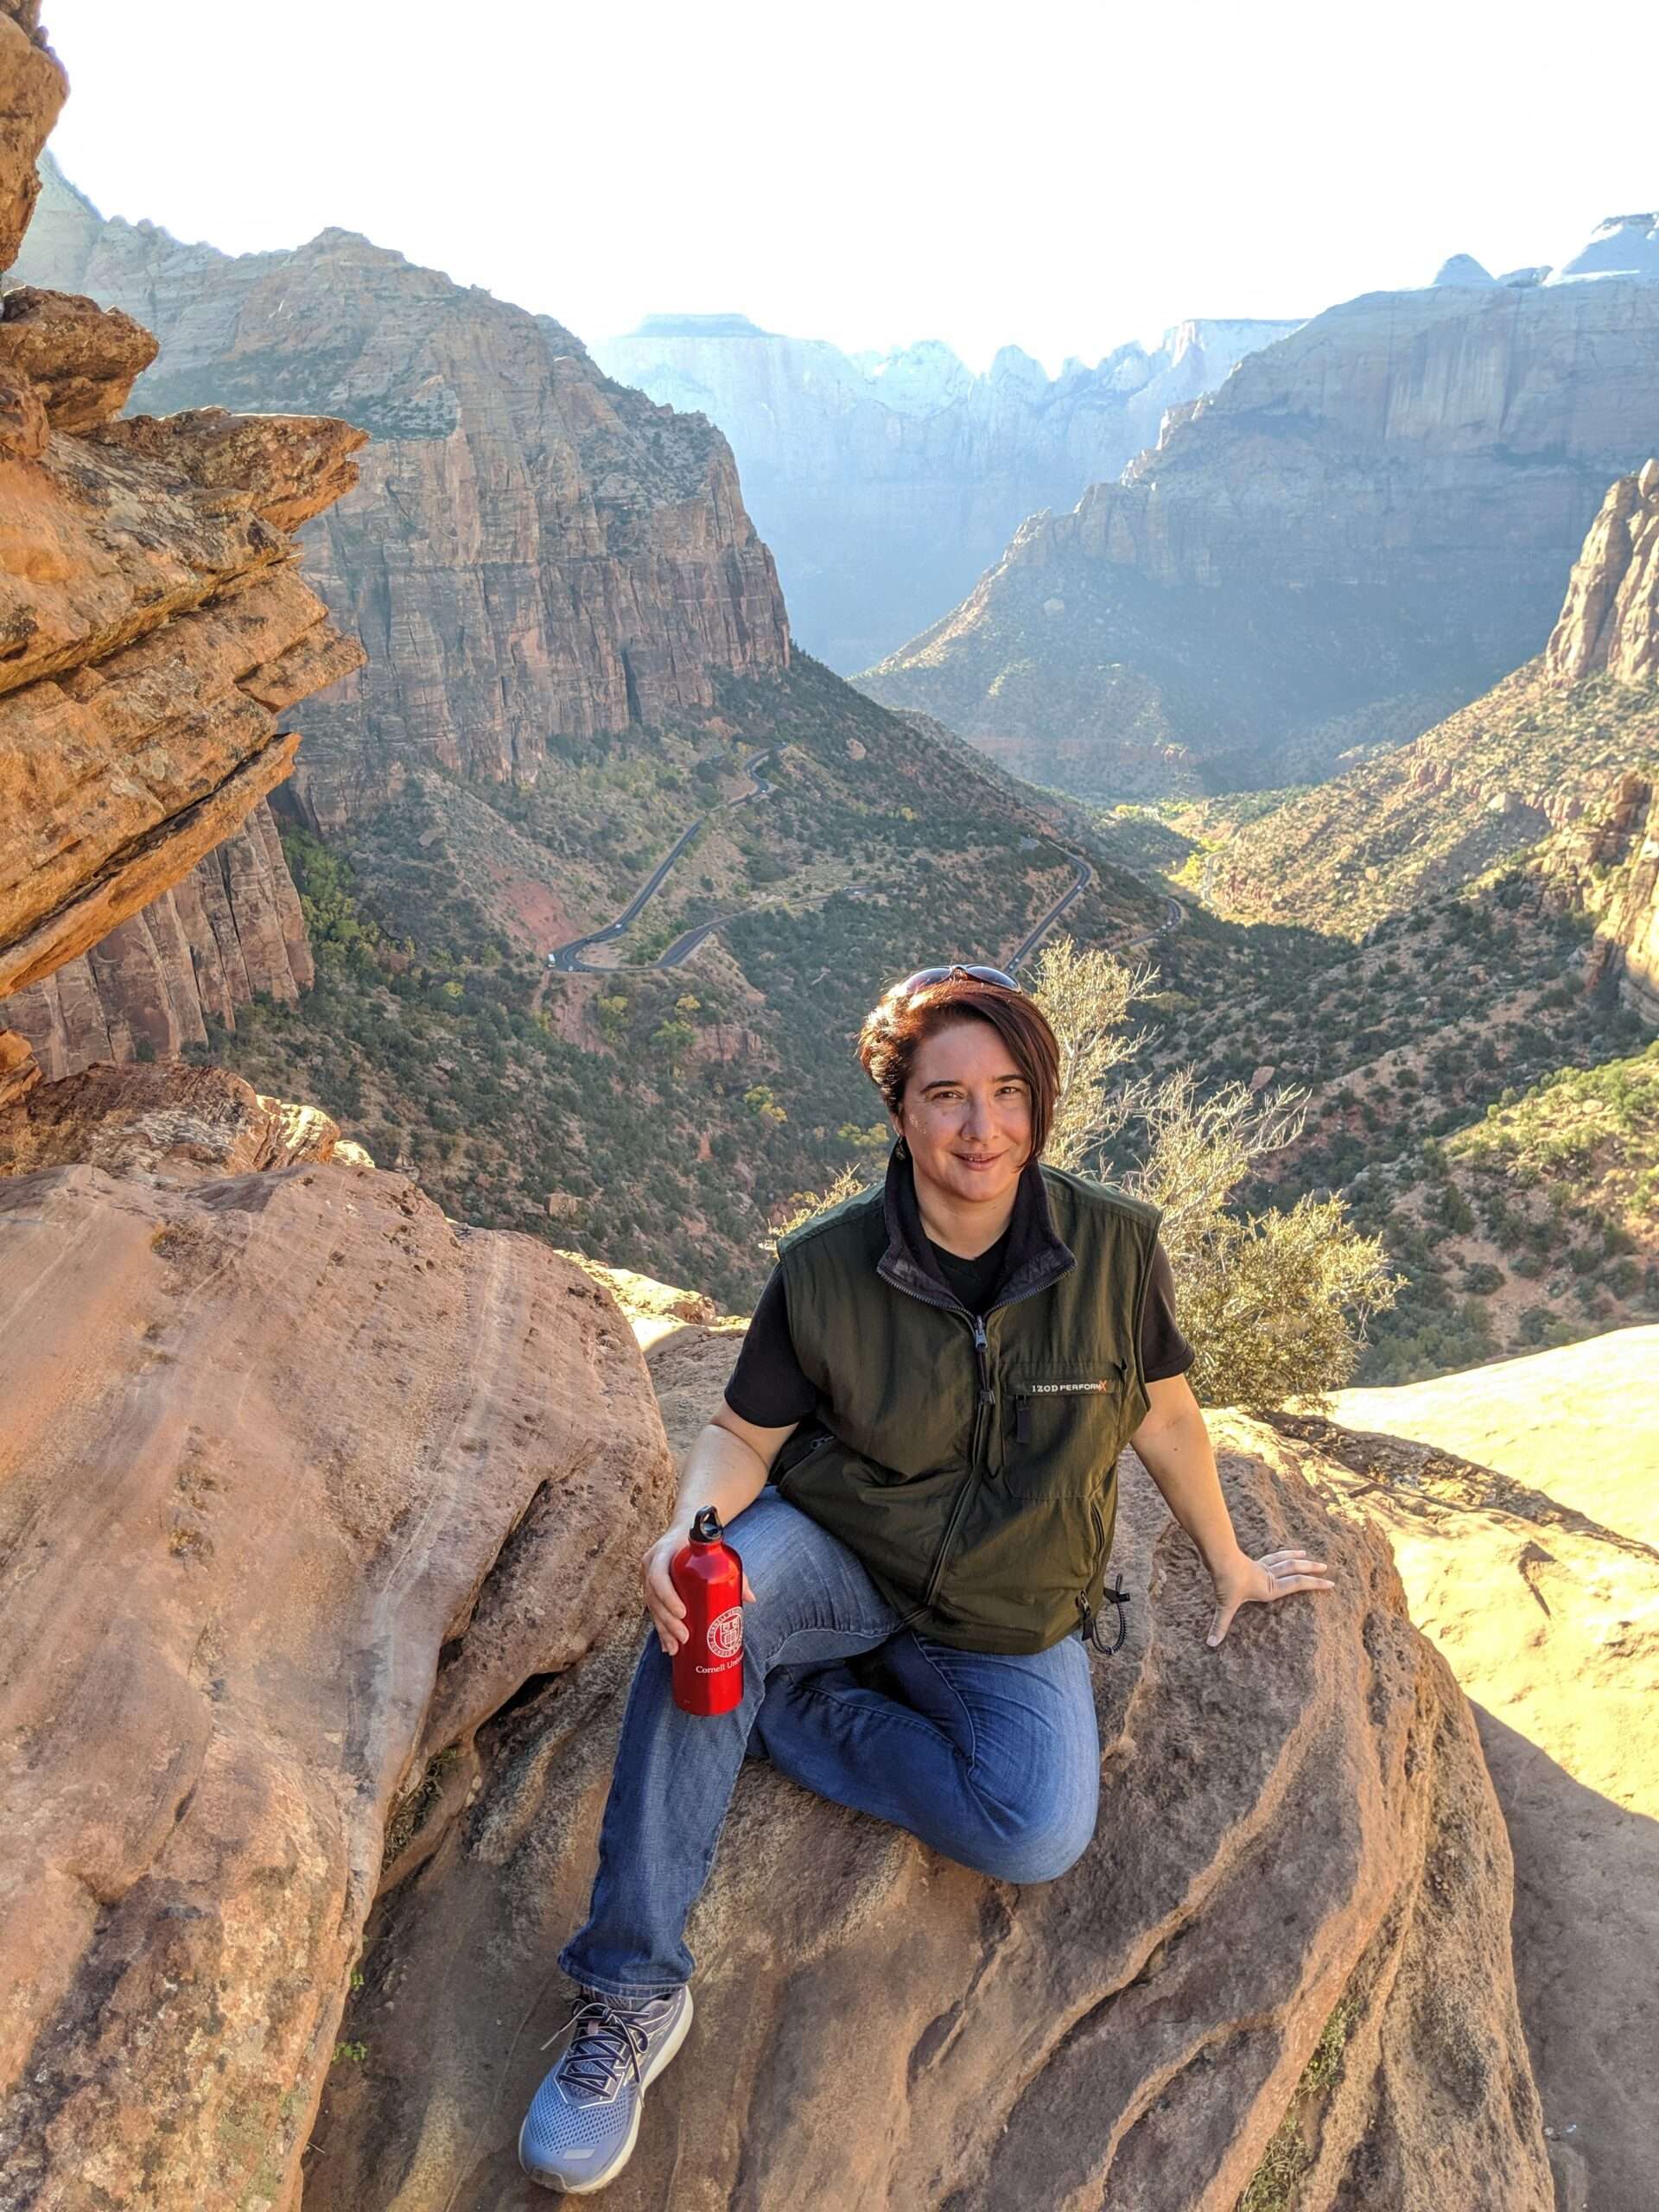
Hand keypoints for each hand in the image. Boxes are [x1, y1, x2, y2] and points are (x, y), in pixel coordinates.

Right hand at [640, 1520, 757, 1655]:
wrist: (683, 1529)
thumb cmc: (701, 1542)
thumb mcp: (715, 1551)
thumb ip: (733, 1571)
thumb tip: (750, 1598)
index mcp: (663, 1552)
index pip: (659, 1576)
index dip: (668, 1596)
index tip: (683, 1613)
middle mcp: (651, 1564)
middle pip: (654, 1597)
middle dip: (667, 1621)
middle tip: (685, 1636)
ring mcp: (647, 1577)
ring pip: (651, 1607)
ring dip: (663, 1629)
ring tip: (676, 1648)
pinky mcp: (650, 1588)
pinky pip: (653, 1610)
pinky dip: (662, 1629)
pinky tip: (669, 1647)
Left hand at [1206, 1547, 1333, 1647]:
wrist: (1219, 1559)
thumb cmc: (1225, 1583)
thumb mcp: (1225, 1606)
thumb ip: (1220, 1625)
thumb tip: (1210, 1644)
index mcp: (1270, 1588)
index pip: (1299, 1584)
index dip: (1315, 1584)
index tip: (1331, 1584)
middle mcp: (1270, 1576)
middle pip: (1295, 1569)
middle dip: (1312, 1569)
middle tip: (1326, 1568)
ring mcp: (1262, 1567)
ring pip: (1285, 1560)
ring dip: (1298, 1558)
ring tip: (1308, 1555)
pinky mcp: (1254, 1562)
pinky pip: (1273, 1557)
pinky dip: (1281, 1554)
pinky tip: (1285, 1553)